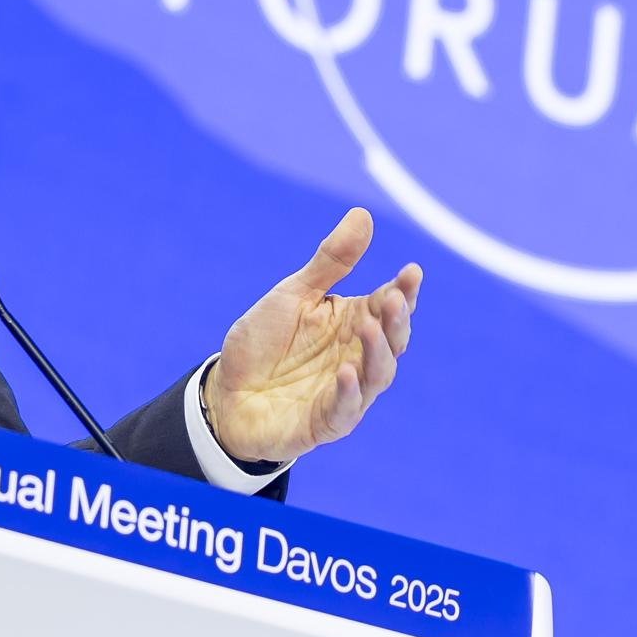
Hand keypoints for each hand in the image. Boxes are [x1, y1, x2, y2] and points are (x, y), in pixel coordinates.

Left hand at [204, 208, 419, 463]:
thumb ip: (330, 262)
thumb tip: (363, 213)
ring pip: (377, 376)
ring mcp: (345, 392)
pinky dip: (347, 393)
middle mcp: (357, 358)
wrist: (225, 392)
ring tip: (370, 329)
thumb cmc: (265, 342)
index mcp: (354, 323)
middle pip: (392, 341)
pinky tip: (345, 373)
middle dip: (397, 321)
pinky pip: (344, 410)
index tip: (412, 271)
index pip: (389, 306)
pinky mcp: (325, 423)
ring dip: (377, 353)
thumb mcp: (294, 294)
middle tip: (396, 299)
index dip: (404, 290)